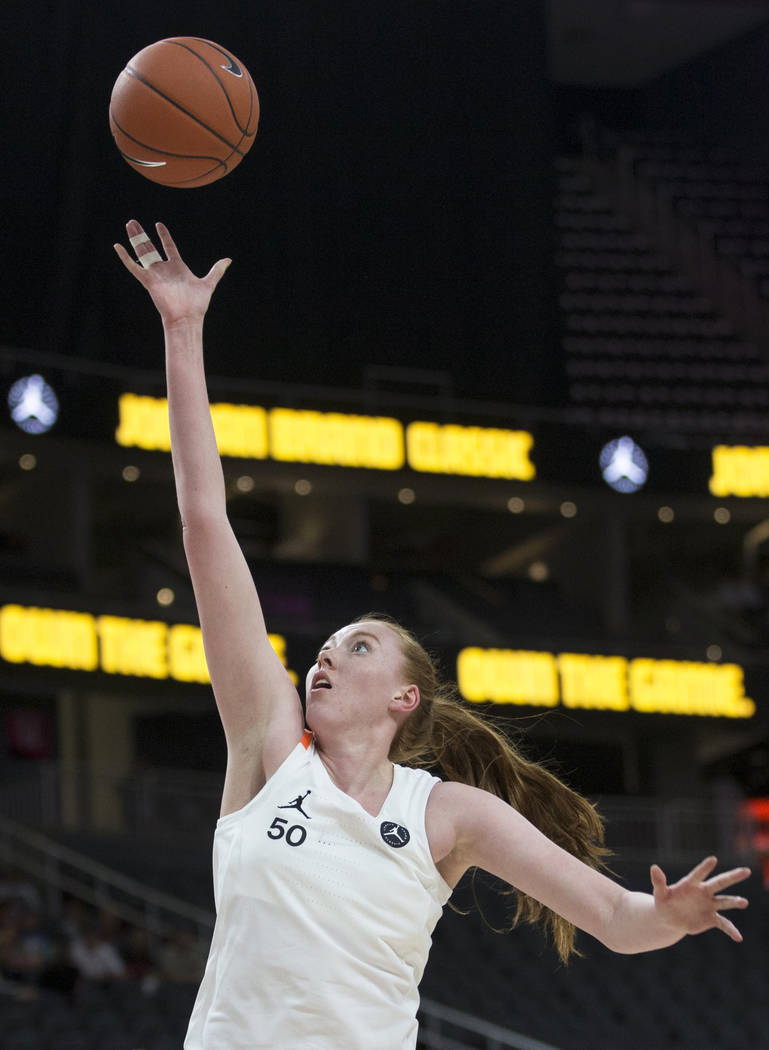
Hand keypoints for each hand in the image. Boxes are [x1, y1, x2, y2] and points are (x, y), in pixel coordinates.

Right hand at [114, 220, 230, 328]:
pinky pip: (134, 267)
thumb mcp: (209, 283)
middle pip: (151, 247)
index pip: (169, 247)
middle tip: (133, 222)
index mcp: (177, 267)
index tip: (159, 225)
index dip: (164, 236)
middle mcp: (164, 269)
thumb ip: (216, 271)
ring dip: (135, 238)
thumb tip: (228, 260)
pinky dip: (126, 257)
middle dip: (142, 234)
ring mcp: (155, 274)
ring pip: (142, 252)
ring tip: (129, 225)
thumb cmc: (197, 304)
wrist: (187, 317)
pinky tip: (118, 246)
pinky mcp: (148, 281)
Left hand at [650, 856, 749, 941]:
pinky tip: (738, 937)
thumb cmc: (664, 902)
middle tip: (746, 871)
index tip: (713, 859)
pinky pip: (724, 924)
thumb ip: (659, 881)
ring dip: (735, 902)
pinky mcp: (711, 918)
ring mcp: (709, 905)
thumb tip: (654, 867)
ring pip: (725, 901)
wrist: (670, 919)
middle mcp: (704, 892)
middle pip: (720, 882)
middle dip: (732, 877)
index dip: (705, 867)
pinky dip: (731, 930)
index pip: (699, 874)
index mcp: (691, 883)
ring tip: (744, 902)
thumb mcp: (660, 893)